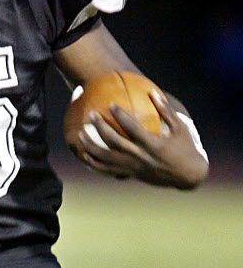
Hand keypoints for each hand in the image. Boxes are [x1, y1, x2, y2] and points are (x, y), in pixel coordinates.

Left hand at [75, 90, 208, 188]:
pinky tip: (83, 154)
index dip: (120, 116)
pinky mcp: (130, 174)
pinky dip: (94, 163)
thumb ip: (166, 111)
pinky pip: (108, 170)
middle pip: (114, 142)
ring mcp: (133, 167)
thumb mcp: (181, 128)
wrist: (187, 175)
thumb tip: (152, 92)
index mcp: (153, 144)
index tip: (110, 104)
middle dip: (100, 128)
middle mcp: (140, 157)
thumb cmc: (185, 148)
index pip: (133, 128)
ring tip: (80, 133)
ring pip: (106, 158)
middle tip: (91, 114)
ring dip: (91, 146)